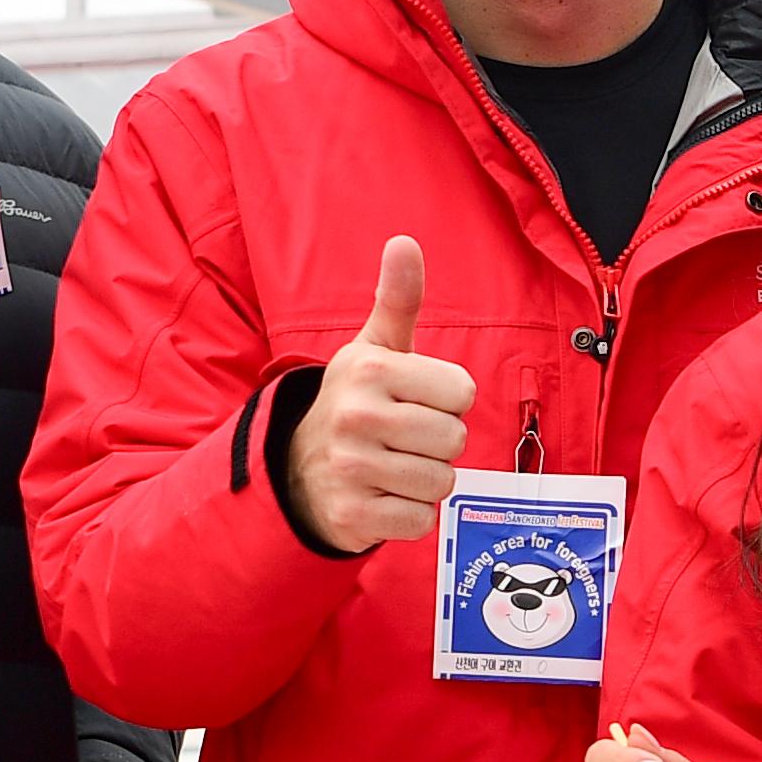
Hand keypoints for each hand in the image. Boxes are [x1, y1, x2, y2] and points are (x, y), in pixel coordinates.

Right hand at [284, 235, 473, 551]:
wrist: (299, 468)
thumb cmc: (356, 401)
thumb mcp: (374, 348)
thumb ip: (398, 299)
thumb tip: (404, 242)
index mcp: (368, 369)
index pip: (463, 392)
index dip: (449, 400)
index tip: (416, 400)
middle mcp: (355, 415)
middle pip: (455, 439)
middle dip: (439, 443)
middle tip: (405, 438)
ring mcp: (350, 468)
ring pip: (441, 482)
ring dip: (427, 480)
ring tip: (395, 466)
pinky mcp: (352, 515)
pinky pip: (420, 520)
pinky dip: (411, 514)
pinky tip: (384, 497)